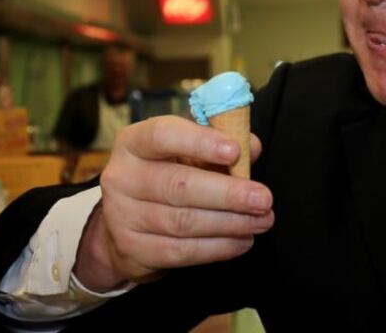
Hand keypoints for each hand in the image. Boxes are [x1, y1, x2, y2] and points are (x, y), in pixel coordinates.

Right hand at [75, 116, 271, 290]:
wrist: (126, 222)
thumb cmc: (168, 175)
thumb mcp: (189, 152)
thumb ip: (222, 143)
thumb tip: (251, 146)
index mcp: (134, 142)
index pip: (163, 135)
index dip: (200, 142)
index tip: (234, 152)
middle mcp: (122, 177)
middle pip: (179, 185)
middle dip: (228, 194)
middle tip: (263, 199)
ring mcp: (122, 216)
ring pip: (183, 221)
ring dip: (230, 223)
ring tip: (261, 221)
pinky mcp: (132, 250)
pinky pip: (181, 251)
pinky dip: (217, 247)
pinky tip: (241, 241)